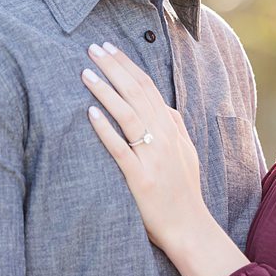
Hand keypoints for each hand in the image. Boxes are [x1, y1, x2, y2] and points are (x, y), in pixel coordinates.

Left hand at [82, 42, 250, 275]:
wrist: (190, 228)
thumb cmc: (184, 193)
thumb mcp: (186, 154)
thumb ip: (175, 129)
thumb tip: (165, 107)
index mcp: (172, 130)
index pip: (148, 88)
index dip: (128, 66)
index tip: (110, 48)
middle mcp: (164, 138)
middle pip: (137, 94)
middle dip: (114, 68)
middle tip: (93, 47)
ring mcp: (153, 157)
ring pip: (128, 115)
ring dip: (106, 90)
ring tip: (85, 72)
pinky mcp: (141, 178)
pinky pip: (121, 149)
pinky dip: (105, 129)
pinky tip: (90, 113)